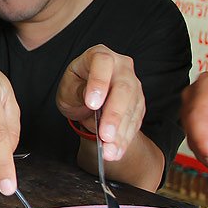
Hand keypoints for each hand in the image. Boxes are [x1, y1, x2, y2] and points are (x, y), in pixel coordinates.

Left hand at [57, 45, 143, 161]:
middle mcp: (121, 68)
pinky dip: (124, 140)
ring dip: (120, 133)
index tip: (91, 104)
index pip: (103, 63)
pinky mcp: (139, 104)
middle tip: (105, 136)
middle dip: (114, 115)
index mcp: (99, 56)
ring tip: (108, 151)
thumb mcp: (68, 88)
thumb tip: (91, 99)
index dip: (99, 83)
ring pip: (132, 109)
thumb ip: (78, 91)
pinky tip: (115, 152)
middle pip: (124, 89)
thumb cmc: (76, 87)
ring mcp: (134, 86)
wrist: (88, 99)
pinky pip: (135, 123)